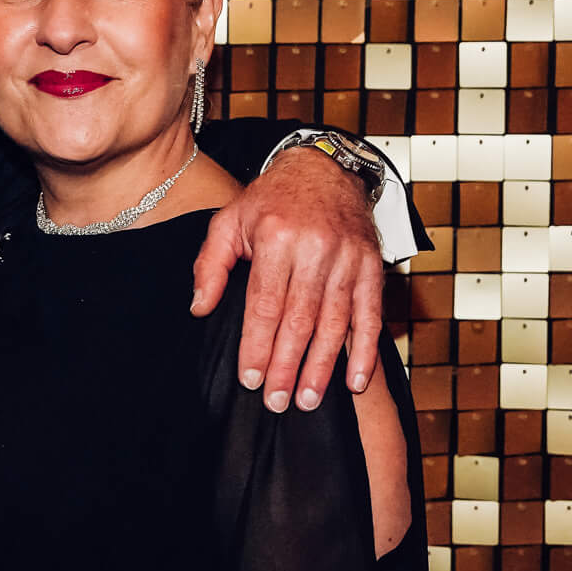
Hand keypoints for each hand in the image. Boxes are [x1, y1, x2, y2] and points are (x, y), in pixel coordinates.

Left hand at [190, 148, 383, 412]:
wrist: (324, 168)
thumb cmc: (271, 200)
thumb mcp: (229, 220)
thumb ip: (210, 265)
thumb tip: (199, 308)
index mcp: (276, 237)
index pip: (265, 304)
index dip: (257, 345)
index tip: (250, 379)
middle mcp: (315, 248)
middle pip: (299, 319)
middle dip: (287, 366)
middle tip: (277, 402)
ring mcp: (348, 257)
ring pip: (334, 322)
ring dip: (322, 367)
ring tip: (308, 400)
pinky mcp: (372, 265)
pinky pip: (370, 314)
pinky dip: (365, 351)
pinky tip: (356, 381)